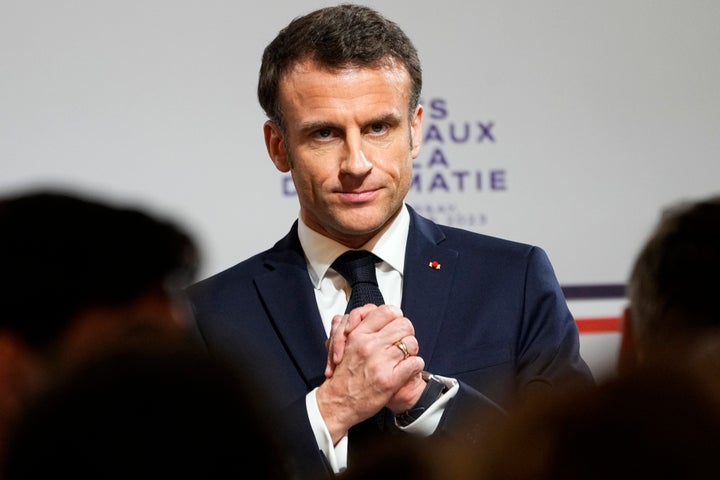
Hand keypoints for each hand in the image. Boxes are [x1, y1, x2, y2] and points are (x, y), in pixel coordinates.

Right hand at [317, 304, 423, 443]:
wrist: (337, 403)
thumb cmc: (342, 375)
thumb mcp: (347, 344)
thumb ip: (362, 329)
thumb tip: (379, 317)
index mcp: (358, 335)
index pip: (387, 311)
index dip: (396, 317)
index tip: (395, 325)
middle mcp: (369, 346)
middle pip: (404, 325)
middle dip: (407, 332)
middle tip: (403, 341)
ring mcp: (380, 362)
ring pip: (412, 343)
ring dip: (411, 350)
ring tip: (405, 357)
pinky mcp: (390, 380)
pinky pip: (415, 363)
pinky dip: (415, 366)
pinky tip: (408, 369)